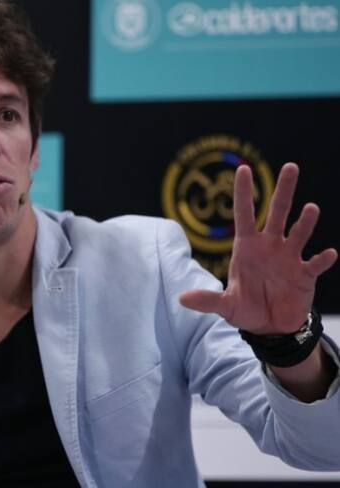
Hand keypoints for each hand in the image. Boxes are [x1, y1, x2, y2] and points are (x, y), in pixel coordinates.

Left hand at [180, 162, 337, 334]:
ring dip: (305, 222)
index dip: (243, 193)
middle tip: (291, 167)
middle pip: (278, 212)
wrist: (269, 327)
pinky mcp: (305, 275)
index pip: (244, 214)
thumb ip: (208, 299)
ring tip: (310, 209)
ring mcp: (289, 258)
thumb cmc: (246, 308)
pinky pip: (315, 264)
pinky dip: (322, 259)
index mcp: (247, 247)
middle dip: (284, 190)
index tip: (243, 169)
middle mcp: (270, 246)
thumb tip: (182, 299)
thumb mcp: (225, 305)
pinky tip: (328, 254)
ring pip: (299, 232)